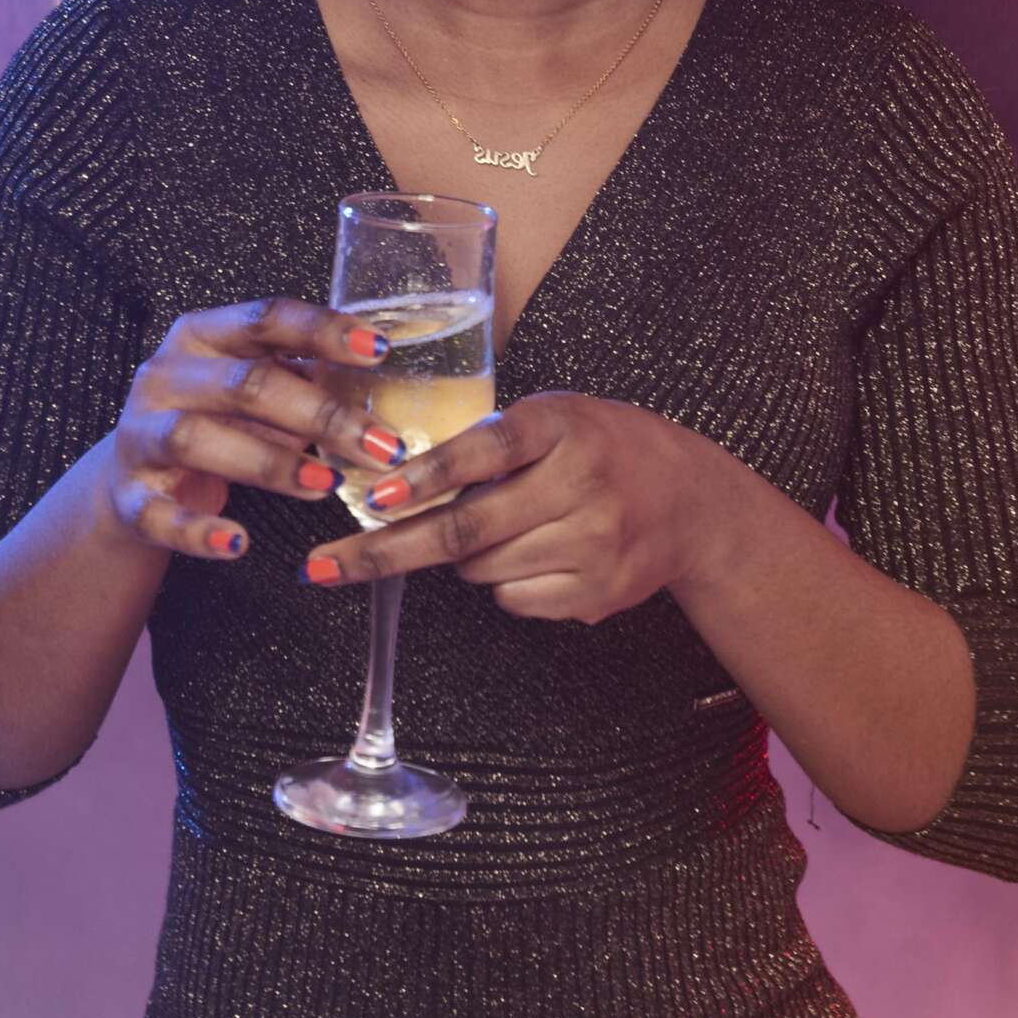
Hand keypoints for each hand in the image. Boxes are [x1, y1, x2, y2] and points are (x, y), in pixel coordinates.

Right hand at [108, 299, 408, 563]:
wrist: (131, 478)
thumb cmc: (213, 422)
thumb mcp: (255, 390)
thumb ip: (305, 379)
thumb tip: (387, 384)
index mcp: (203, 334)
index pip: (266, 318)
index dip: (323, 331)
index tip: (380, 351)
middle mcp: (166, 375)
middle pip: (245, 383)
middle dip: (320, 414)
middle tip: (382, 446)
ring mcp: (141, 434)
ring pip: (198, 438)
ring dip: (270, 463)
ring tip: (328, 484)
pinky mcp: (128, 495)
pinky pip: (159, 514)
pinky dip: (198, 531)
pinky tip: (240, 543)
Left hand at [298, 391, 713, 623]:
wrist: (693, 502)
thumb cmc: (605, 447)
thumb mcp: (556, 417)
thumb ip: (492, 441)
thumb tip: (398, 477)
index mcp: (562, 427)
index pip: (484, 452)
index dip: (426, 477)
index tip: (374, 497)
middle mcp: (580, 486)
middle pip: (466, 532)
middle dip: (387, 552)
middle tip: (324, 568)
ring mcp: (592, 546)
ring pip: (481, 570)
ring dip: (464, 556)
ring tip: (508, 525)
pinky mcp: (597, 594)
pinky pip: (514, 600)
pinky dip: (504, 582)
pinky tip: (539, 552)